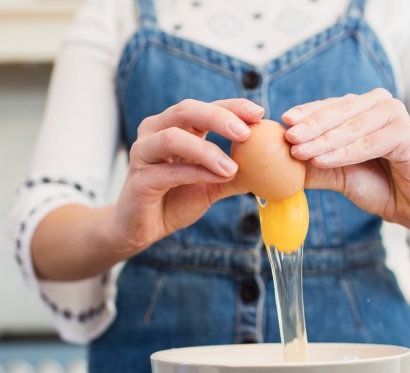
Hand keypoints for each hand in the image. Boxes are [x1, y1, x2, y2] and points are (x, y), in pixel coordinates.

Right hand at [113, 98, 264, 252]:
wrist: (144, 228)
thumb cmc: (175, 200)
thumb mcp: (212, 184)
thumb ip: (235, 172)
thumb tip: (270, 167)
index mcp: (174, 127)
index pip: (205, 107)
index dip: (232, 106)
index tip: (259, 113)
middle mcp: (155, 132)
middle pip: (186, 111)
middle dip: (218, 117)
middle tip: (246, 132)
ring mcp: (143, 153)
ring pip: (172, 137)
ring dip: (206, 150)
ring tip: (232, 167)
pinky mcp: (139, 179)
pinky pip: (168, 171)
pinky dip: (195, 172)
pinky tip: (217, 180)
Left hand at [282, 88, 409, 232]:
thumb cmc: (377, 185)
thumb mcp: (337, 174)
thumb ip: (312, 164)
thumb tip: (275, 163)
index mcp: (362, 108)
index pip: (328, 107)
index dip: (306, 114)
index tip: (282, 122)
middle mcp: (379, 105)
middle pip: (338, 112)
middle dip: (311, 126)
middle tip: (288, 137)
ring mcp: (395, 116)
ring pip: (352, 127)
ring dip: (324, 140)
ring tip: (299, 152)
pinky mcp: (407, 135)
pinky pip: (370, 143)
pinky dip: (345, 152)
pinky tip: (323, 159)